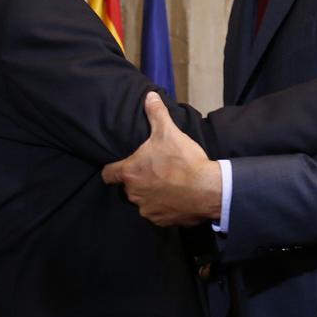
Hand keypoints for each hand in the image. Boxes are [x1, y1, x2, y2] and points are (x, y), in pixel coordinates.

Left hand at [102, 92, 221, 226]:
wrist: (207, 189)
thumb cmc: (184, 160)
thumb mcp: (169, 132)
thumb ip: (156, 113)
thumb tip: (149, 95)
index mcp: (130, 173)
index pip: (108, 174)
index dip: (113, 169)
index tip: (120, 166)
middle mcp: (134, 194)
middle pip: (128, 187)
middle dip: (138, 180)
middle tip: (154, 170)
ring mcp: (147, 210)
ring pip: (143, 201)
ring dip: (151, 194)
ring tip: (167, 184)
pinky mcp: (161, 221)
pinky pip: (157, 213)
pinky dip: (164, 207)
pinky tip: (177, 197)